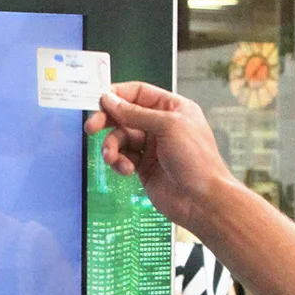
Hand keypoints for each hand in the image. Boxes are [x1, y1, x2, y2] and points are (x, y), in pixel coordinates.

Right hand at [85, 82, 235, 226]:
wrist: (202, 201)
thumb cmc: (197, 160)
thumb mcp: (168, 126)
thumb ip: (136, 113)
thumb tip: (110, 100)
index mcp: (172, 108)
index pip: (138, 93)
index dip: (117, 95)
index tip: (98, 101)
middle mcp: (161, 124)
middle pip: (124, 115)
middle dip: (107, 121)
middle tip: (91, 128)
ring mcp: (152, 146)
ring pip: (120, 138)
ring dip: (112, 146)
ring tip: (112, 157)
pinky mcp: (144, 166)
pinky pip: (123, 157)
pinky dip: (119, 162)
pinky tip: (126, 170)